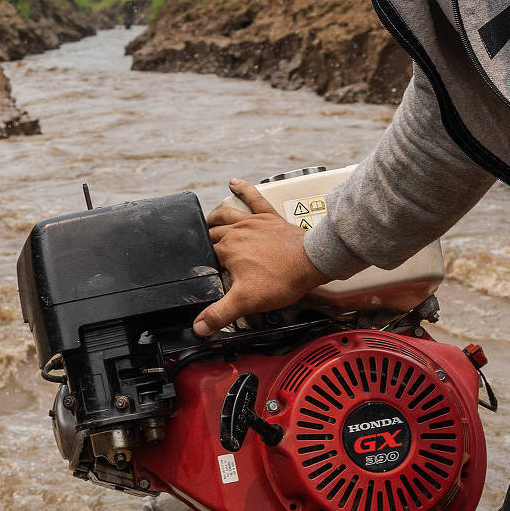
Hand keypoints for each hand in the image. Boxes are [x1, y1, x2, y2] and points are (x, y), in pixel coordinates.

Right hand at [193, 179, 325, 335]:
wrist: (312, 262)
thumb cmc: (282, 279)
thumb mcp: (246, 302)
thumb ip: (219, 315)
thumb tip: (198, 327)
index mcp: (227, 250)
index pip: (206, 255)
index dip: (203, 264)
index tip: (203, 272)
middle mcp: (237, 231)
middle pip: (213, 234)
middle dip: (206, 241)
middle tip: (203, 251)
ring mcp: (253, 222)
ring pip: (226, 215)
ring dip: (215, 217)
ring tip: (208, 220)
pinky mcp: (269, 217)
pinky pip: (253, 198)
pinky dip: (243, 189)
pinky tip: (234, 183)